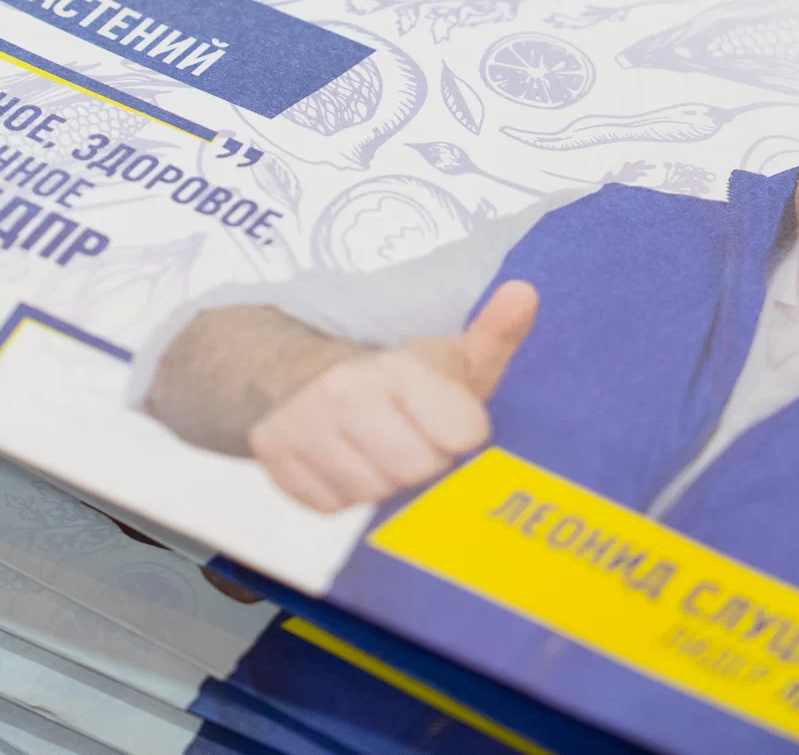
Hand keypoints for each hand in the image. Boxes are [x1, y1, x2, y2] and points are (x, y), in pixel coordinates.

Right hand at [246, 280, 538, 512]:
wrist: (302, 370)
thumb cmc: (396, 377)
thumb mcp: (449, 355)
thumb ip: (492, 333)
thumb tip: (525, 294)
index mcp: (397, 367)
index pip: (461, 435)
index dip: (463, 436)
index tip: (453, 423)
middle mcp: (345, 392)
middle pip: (417, 471)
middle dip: (423, 462)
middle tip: (414, 438)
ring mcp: (303, 424)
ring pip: (371, 492)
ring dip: (382, 480)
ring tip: (379, 448)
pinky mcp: (273, 453)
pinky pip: (329, 503)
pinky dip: (341, 490)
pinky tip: (345, 460)